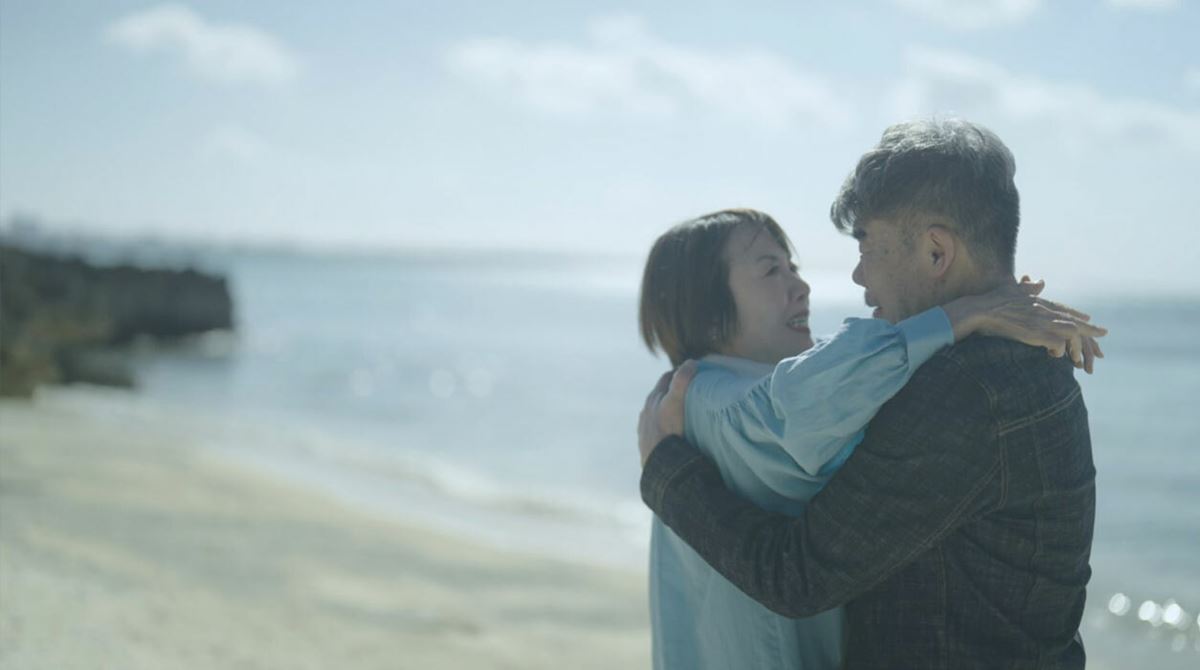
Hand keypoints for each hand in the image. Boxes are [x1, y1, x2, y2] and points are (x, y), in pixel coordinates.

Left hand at [637, 360, 697, 466]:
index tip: (695, 373)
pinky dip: (665, 427)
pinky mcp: (647, 445)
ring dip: (669, 410)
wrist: (661, 465)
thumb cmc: (669, 432)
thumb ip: (682, 381)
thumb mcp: (676, 403)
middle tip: (692, 391)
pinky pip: (657, 431)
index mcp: (654, 399)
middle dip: (674, 390)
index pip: (668, 378)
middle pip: (662, 395)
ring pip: (658, 413)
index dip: (681, 373)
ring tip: (684, 414)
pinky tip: (674, 434)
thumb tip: (691, 362)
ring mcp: (645, 429)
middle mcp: (646, 411)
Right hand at [957, 277, 1107, 373]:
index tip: (1091, 321)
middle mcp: (1044, 310)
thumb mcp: (1012, 289)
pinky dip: (1059, 351)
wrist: (979, 310)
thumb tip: (1041, 281)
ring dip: (1077, 347)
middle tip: (1102, 340)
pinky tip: (1055, 356)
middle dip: (1091, 332)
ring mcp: (1041, 322)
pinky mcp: (1035, 334)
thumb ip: (1029, 287)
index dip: (1079, 316)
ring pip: (1071, 333)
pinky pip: (1058, 344)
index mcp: (1039, 302)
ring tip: (1080, 361)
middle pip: (1074, 322)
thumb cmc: (991, 300)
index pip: (1065, 309)